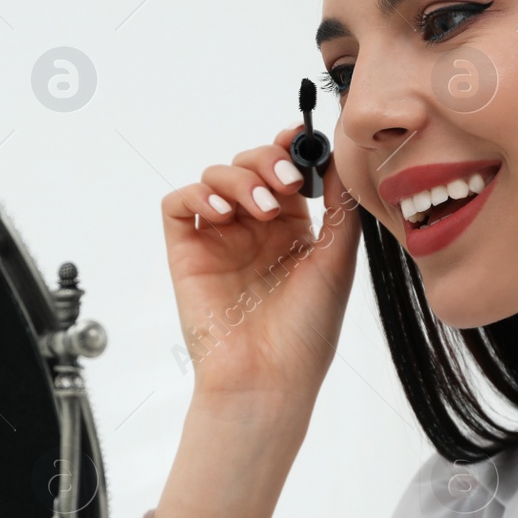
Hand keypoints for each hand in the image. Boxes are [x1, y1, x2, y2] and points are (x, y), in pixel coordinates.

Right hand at [162, 126, 362, 413]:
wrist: (269, 378)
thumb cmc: (307, 331)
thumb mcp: (336, 260)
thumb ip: (339, 206)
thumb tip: (339, 156)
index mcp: (293, 229)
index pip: (286, 170)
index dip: (292, 148)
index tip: (303, 139)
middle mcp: (254, 229)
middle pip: (249, 163)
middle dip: (268, 161)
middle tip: (288, 183)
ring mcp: (218, 239)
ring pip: (216, 176)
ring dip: (240, 178)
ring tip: (264, 209)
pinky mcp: (187, 253)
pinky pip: (179, 204)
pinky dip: (199, 195)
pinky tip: (225, 213)